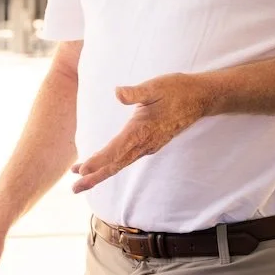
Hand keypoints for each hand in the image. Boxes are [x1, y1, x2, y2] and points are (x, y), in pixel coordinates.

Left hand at [71, 72, 213, 194]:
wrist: (200, 98)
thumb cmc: (177, 89)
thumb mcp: (155, 86)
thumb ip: (136, 92)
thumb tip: (117, 93)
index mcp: (141, 130)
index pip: (116, 150)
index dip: (98, 161)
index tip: (82, 170)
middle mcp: (144, 143)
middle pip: (115, 165)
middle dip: (94, 177)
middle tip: (74, 188)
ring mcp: (148, 146)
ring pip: (120, 163)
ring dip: (100, 173)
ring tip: (80, 181)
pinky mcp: (150, 144)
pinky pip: (127, 158)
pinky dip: (112, 164)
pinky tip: (102, 166)